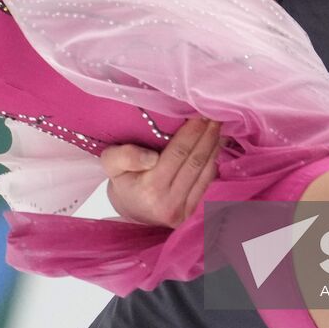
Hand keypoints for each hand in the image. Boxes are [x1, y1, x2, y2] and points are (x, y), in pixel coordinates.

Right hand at [100, 116, 222, 227]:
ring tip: (217, 128)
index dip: (192, 132)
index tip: (200, 114)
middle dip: (208, 136)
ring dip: (214, 147)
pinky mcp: (192, 213)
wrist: (130, 212)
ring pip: (206, 172)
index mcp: (151, 188)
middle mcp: (170, 202)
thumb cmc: (122, 182)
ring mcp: (183, 211)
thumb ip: (125, 156)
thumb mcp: (111, 164)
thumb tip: (152, 157)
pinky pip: (207, 183)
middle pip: (195, 162)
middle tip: (214, 116)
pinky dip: (213, 162)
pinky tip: (215, 146)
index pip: (178, 153)